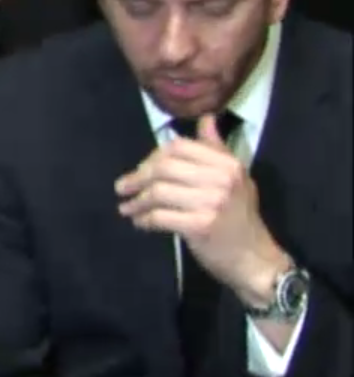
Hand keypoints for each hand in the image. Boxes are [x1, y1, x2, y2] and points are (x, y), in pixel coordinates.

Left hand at [115, 113, 276, 290]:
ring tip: (127, 208)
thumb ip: (216, 149)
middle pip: (164, 167)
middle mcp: (222, 179)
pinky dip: (144, 219)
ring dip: (136, 201)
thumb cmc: (239, 217)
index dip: (153, 157)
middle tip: (122, 188)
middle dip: (137, 177)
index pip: (179, 147)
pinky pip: (160, 216)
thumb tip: (206, 118)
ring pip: (158, 192)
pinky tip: (140, 223)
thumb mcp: (235, 178)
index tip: (141, 170)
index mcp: (229, 164)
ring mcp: (212, 202)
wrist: (254, 258)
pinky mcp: (200, 226)